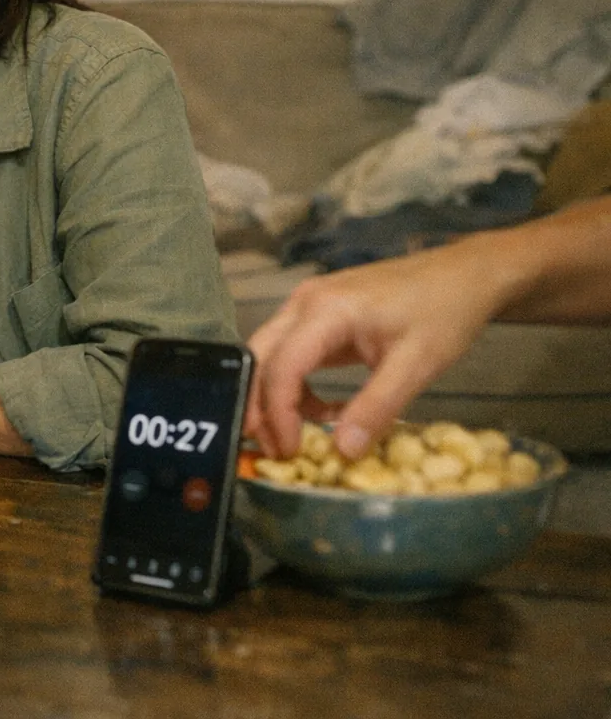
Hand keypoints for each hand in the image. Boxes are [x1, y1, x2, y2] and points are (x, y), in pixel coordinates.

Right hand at [245, 246, 501, 460]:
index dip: (278, 413)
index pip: (282, 367)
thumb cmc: (444, 312)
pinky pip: (289, 352)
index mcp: (325, 311)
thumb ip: (376, 408)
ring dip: (274, 398)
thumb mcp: (416, 365)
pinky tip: (322, 409)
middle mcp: (304, 303)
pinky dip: (296, 386)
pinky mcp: (317, 314)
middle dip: (259, 407)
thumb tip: (342, 452)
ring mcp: (307, 305)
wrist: (465, 274)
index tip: (292, 451)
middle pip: (260, 358)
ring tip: (293, 437)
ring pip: (269, 355)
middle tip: (273, 450)